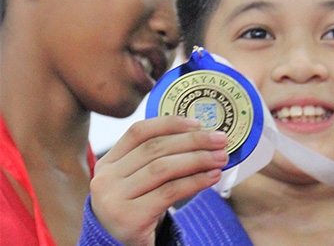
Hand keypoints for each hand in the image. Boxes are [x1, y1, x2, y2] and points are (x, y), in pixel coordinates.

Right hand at [90, 116, 227, 245]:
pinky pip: (169, 192)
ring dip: (197, 160)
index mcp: (108, 163)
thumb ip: (156, 159)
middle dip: (192, 141)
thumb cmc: (138, 211)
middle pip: (155, 148)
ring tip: (221, 158)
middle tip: (220, 139)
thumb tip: (201, 136)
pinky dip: (195, 182)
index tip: (198, 122)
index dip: (169, 123)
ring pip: (163, 168)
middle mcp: (106, 178)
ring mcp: (114, 199)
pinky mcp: (130, 218)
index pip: (138, 132)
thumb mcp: (138, 182)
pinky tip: (212, 177)